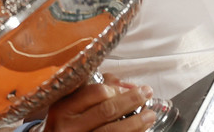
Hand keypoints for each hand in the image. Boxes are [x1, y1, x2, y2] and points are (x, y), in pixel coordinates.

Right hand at [38, 75, 163, 131]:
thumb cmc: (67, 122)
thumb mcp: (71, 104)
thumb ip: (96, 90)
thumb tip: (127, 86)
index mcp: (63, 108)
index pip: (96, 92)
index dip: (117, 89)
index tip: (127, 88)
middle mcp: (69, 127)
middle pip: (108, 110)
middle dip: (132, 101)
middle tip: (146, 94)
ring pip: (113, 131)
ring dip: (136, 122)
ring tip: (149, 115)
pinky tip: (140, 130)